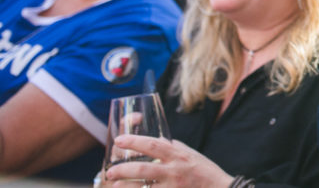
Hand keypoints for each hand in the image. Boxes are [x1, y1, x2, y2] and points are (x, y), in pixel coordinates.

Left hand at [102, 135, 233, 187]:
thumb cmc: (205, 171)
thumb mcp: (191, 155)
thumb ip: (173, 149)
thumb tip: (156, 142)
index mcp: (178, 155)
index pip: (153, 145)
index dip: (134, 141)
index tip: (118, 140)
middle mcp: (174, 171)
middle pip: (143, 169)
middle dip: (122, 170)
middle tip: (109, 171)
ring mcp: (173, 187)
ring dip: (126, 187)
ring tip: (114, 185)